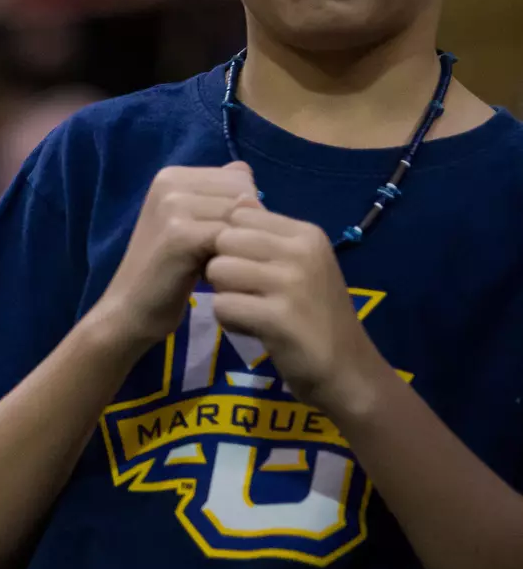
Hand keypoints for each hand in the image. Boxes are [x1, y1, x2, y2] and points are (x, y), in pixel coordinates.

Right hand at [95, 163, 259, 348]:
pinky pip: (231, 237)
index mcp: (171, 174)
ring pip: (240, 215)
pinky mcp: (179, 234)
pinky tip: (211, 275)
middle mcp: (169, 181)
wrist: (131, 308)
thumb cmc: (168, 269)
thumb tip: (246, 171)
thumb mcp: (193, 222)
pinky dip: (230, 259)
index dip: (242, 211)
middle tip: (215, 254)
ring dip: (237, 244)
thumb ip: (218, 195)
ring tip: (212, 263)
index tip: (216, 238)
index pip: (240, 177)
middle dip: (243, 226)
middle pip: (243, 193)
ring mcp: (171, 205)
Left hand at [206, 207, 392, 414]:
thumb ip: (267, 233)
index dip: (232, 242)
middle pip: (223, 241)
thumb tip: (238, 197)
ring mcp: (292, 284)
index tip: (252, 267)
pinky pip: (223, 305)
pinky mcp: (279, 317)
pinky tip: (254, 330)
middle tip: (248, 293)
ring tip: (252, 310)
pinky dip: (230, 321)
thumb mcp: (299, 264)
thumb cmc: (316, 315)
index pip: (239, 214)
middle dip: (224, 268)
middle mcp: (302, 251)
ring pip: (218, 271)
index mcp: (307, 233)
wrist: (349, 371)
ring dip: (225, 295)